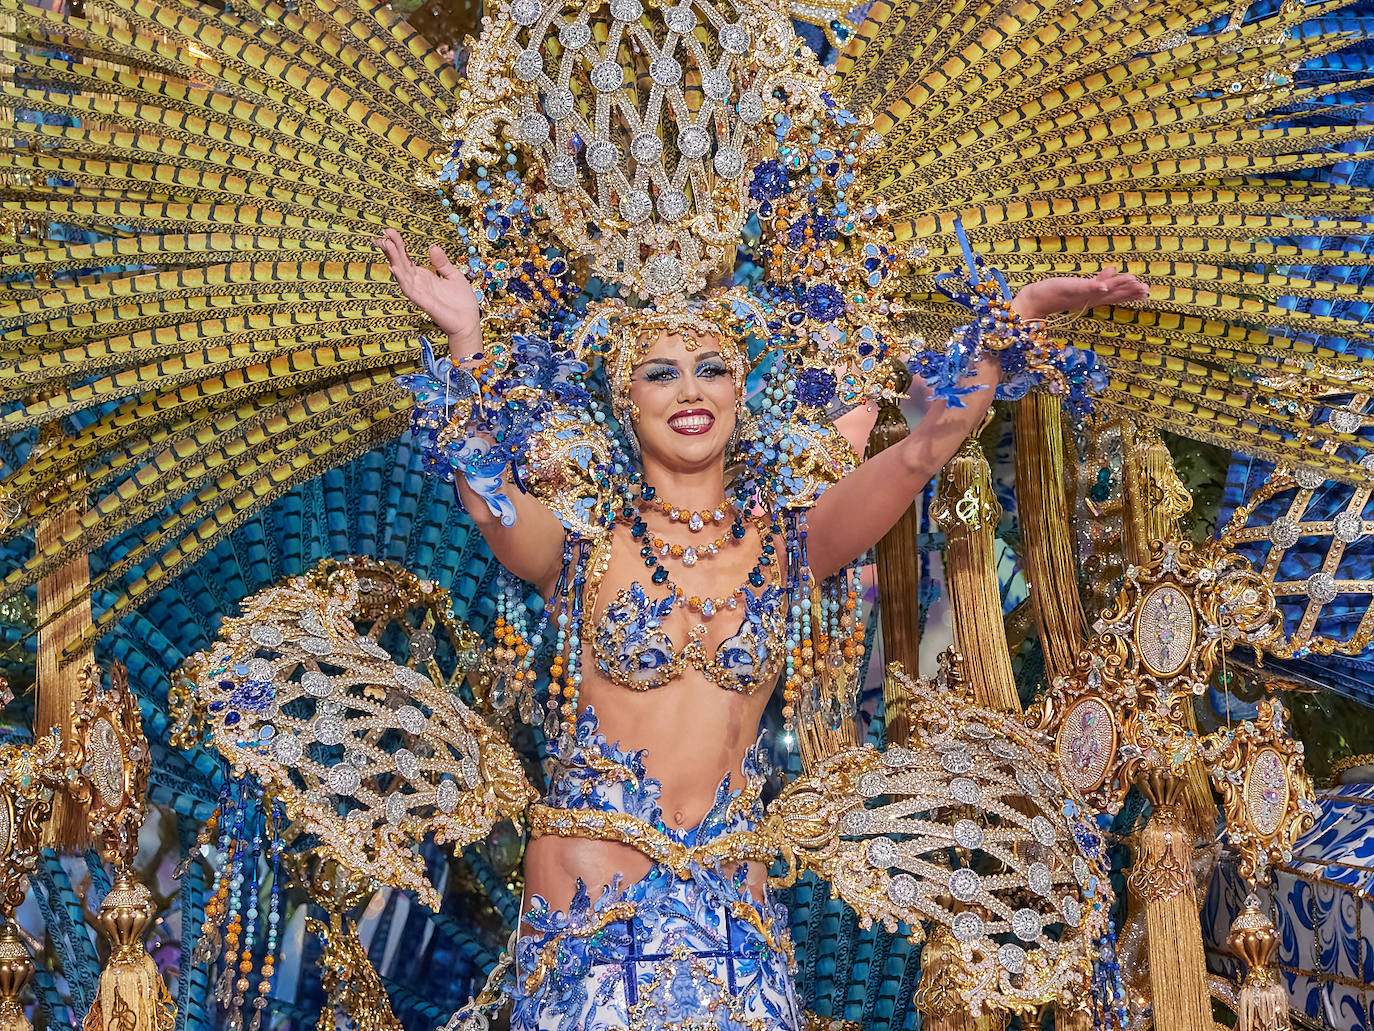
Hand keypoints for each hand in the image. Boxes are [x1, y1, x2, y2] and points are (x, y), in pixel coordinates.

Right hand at [374, 227, 481, 354]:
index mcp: (424, 276)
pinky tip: (394, 268)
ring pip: (402, 274)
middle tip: (383, 234)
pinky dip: (402, 279)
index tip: (390, 231)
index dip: (398, 244)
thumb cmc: (461, 302)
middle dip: (391, 249)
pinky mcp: (423, 302)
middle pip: (400, 263)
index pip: (406, 258)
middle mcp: (418, 283)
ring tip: (387, 245)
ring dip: (394, 260)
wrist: (468, 322)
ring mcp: (419, 292)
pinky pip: (409, 290)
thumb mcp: (453, 276)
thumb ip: (442, 262)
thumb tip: (432, 247)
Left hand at [1010, 267, 1147, 321]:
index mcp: (1093, 297)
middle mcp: (1089, 298)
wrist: (1036, 300)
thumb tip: (1113, 270)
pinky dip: (1095, 288)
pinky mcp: (1070, 290)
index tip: (1147, 291)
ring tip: (1134, 283)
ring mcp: (1080, 295)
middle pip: (1113, 295)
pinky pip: (1085, 289)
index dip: (1130, 293)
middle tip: (1147, 289)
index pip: (1115, 295)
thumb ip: (1098, 280)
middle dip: (1130, 292)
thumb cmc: (1057, 293)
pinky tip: (1104, 286)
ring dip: (1118, 288)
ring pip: (1103, 292)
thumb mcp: (1081, 286)